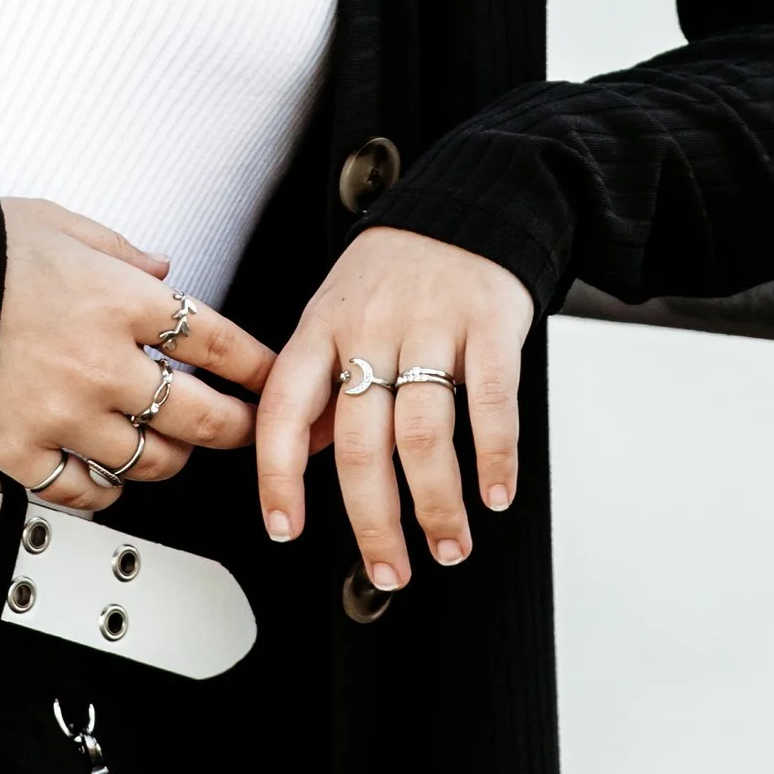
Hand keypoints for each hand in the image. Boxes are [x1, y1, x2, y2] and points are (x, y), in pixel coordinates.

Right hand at [0, 200, 272, 512]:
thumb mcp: (60, 222)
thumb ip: (120, 250)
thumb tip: (162, 268)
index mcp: (121, 301)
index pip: (217, 343)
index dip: (258, 366)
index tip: (273, 377)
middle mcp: (103, 364)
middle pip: (201, 417)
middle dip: (236, 427)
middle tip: (248, 429)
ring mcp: (63, 414)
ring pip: (149, 462)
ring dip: (172, 461)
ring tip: (176, 452)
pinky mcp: (21, 448)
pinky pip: (81, 490)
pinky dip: (104, 492)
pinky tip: (109, 480)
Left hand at [255, 227, 530, 585]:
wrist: (467, 203)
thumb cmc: (395, 269)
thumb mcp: (334, 313)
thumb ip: (319, 385)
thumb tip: (297, 455)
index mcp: (320, 329)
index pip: (283, 410)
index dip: (277, 475)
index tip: (283, 529)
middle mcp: (370, 329)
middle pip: (362, 443)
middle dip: (374, 521)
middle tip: (388, 570)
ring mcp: (431, 326)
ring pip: (425, 434)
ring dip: (437, 505)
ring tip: (447, 547)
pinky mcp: (490, 324)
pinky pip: (492, 403)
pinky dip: (496, 458)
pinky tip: (495, 494)